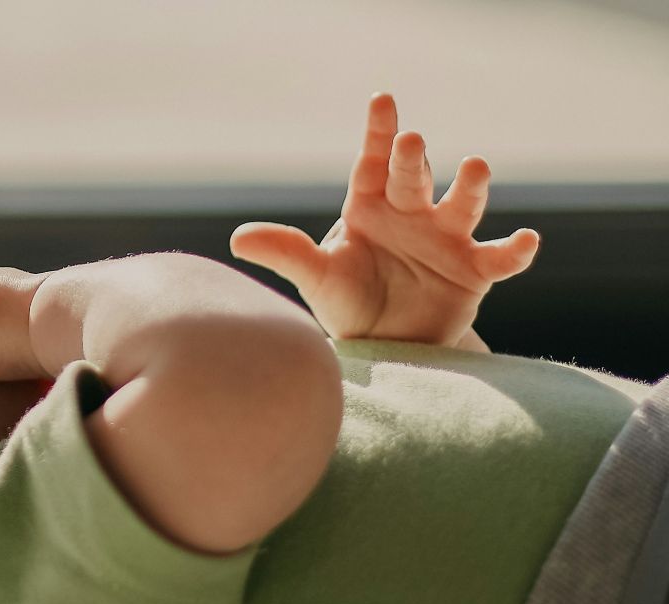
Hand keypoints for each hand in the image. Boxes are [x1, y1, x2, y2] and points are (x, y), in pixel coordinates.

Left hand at [229, 93, 539, 349]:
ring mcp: (447, 238)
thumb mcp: (315, 277)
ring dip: (470, 188)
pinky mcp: (474, 271)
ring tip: (475, 168)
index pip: (372, 162)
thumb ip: (284, 253)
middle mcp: (412, 213)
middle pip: (413, 178)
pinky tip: (525, 240)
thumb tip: (238, 238)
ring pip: (462, 205)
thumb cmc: (347, 301)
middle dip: (412, 159)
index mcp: (371, 206)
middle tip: (410, 139)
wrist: (384, 345)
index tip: (381, 99)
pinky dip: (516, 249)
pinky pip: (500, 257)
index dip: (377, 131)